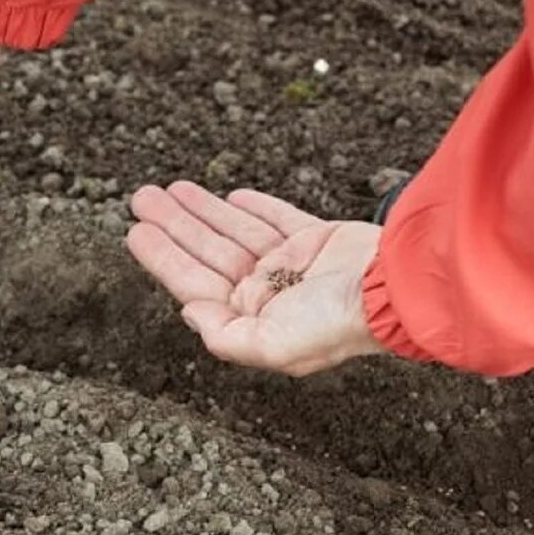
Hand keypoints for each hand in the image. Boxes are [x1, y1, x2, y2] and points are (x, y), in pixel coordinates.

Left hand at [127, 181, 386, 376]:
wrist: (398, 288)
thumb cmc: (337, 323)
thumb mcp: (272, 347)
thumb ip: (225, 336)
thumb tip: (188, 312)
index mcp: (253, 320)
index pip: (194, 283)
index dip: (163, 257)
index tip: (135, 232)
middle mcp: (269, 293)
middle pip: (208, 253)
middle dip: (174, 226)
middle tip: (142, 197)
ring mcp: (294, 266)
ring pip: (235, 232)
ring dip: (202, 210)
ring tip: (170, 188)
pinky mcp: (319, 240)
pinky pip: (277, 219)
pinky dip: (254, 207)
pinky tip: (229, 197)